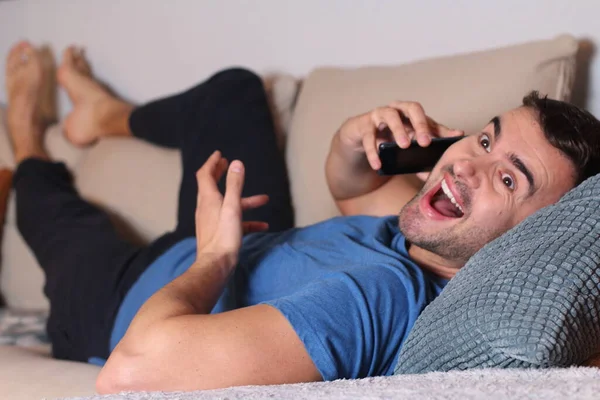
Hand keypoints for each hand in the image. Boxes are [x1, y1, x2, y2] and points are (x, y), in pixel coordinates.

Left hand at [194, 151, 268, 266]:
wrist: (216, 266)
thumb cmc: (224, 237)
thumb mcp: (233, 208)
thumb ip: (234, 185)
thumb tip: (236, 163)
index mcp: (208, 199)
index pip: (205, 174)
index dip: (212, 163)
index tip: (219, 154)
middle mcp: (207, 208)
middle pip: (211, 186)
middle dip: (221, 175)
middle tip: (228, 165)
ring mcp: (211, 221)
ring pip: (227, 205)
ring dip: (243, 200)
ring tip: (263, 199)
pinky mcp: (218, 233)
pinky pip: (233, 222)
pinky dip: (246, 220)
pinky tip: (262, 226)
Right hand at [337, 101, 463, 177]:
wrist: (359, 138)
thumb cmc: (388, 137)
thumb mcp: (409, 141)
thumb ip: (429, 143)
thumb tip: (453, 146)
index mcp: (409, 114)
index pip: (426, 116)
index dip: (436, 127)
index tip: (445, 139)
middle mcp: (396, 110)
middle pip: (411, 108)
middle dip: (419, 124)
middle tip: (425, 142)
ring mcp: (379, 115)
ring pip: (390, 116)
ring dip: (398, 130)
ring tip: (404, 146)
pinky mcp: (364, 125)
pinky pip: (369, 137)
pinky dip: (373, 151)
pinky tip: (378, 165)